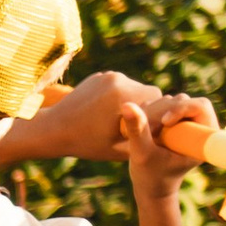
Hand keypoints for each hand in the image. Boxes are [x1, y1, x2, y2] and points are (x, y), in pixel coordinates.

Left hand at [29, 70, 165, 159]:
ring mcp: (107, 76)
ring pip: (134, 87)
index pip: (158, 100)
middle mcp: (118, 81)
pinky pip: (118, 84)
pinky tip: (106, 110)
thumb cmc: (87, 143)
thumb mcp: (121, 149)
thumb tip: (172, 135)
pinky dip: (117, 96)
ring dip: (131, 100)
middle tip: (137, 124)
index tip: (150, 128)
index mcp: (126, 98)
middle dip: (145, 107)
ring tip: (118, 118)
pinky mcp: (99, 76)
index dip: (156, 115)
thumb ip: (147, 138)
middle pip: (148, 91)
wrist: (53, 128)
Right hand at [118, 90, 216, 199]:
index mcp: (203, 137)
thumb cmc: (150, 175)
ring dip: (152, 111)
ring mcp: (185, 122)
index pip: (200, 106)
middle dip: (161, 111)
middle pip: (183, 100)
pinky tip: (139, 128)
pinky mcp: (174, 120)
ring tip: (141, 133)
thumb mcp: (142, 153)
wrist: (150, 186)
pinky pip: (160, 104)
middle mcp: (198, 126)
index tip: (164, 122)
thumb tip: (126, 104)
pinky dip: (147, 112)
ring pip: (170, 101)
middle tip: (146, 129)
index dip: (180, 108)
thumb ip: (137, 129)